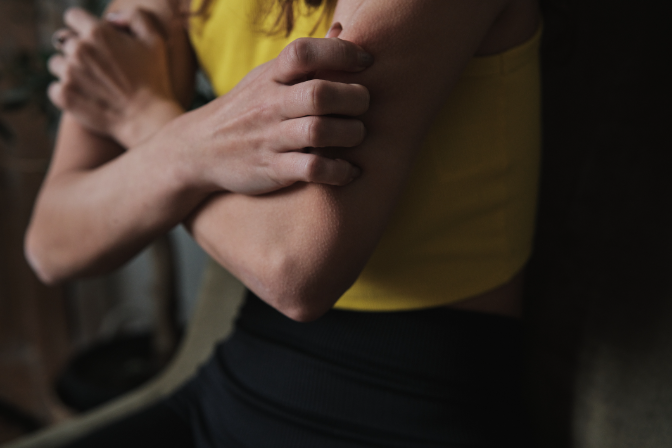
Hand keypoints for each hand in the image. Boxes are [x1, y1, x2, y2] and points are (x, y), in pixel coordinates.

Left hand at [48, 7, 179, 147]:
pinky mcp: (64, 95)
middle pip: (64, 41)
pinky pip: (54, 88)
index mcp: (97, 32)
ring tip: (93, 84)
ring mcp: (68, 73)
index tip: (91, 39)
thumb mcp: (155, 40)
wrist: (147, 117)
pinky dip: (67, 92)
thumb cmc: (154, 79)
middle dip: (78, 49)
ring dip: (70, 71)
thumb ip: (135, 18)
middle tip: (98, 67)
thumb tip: (111, 19)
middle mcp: (78, 49)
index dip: (83, 26)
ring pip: (57, 64)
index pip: (73, 16)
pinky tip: (87, 98)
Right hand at [167, 35, 372, 193]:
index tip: (366, 62)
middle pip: (320, 94)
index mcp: (271, 76)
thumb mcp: (267, 77)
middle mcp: (269, 105)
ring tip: (356, 136)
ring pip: (319, 131)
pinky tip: (349, 171)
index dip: (340, 52)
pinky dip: (338, 172)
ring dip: (351, 134)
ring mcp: (269, 139)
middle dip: (355, 98)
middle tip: (363, 105)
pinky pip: (312, 170)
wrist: (199, 150)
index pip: (304, 52)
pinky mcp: (271, 170)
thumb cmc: (246, 110)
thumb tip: (342, 28)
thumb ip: (305, 59)